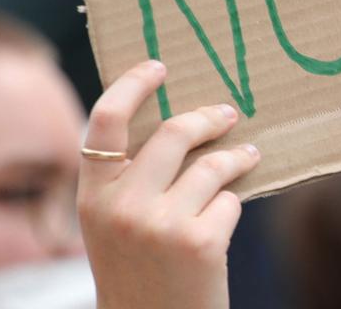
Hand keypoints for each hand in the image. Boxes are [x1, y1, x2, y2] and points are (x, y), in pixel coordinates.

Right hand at [77, 60, 259, 308]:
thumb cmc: (137, 273)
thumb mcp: (112, 225)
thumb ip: (128, 179)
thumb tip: (176, 121)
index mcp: (92, 197)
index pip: (105, 119)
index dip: (133, 85)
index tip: (159, 67)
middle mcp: (121, 206)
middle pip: (172, 133)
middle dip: (208, 117)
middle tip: (228, 113)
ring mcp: (160, 225)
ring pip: (210, 165)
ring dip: (236, 157)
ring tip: (248, 156)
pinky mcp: (199, 243)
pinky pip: (229, 201)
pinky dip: (233, 204)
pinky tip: (227, 217)